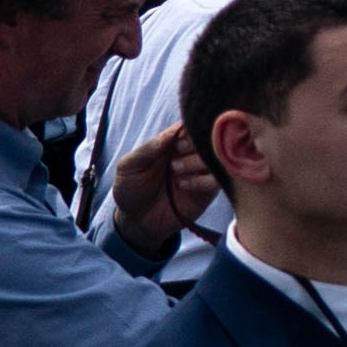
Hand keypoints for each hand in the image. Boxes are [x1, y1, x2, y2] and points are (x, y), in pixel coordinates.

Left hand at [105, 117, 219, 258]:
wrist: (135, 221)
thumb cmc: (130, 189)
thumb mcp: (129, 166)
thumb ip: (148, 148)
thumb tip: (173, 132)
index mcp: (173, 143)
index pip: (191, 125)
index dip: (189, 128)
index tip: (176, 140)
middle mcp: (191, 154)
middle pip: (209, 137)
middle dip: (194, 143)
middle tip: (177, 152)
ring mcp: (201, 171)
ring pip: (215, 156)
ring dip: (195, 161)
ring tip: (176, 171)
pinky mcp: (208, 190)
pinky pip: (217, 179)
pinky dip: (201, 180)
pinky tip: (183, 185)